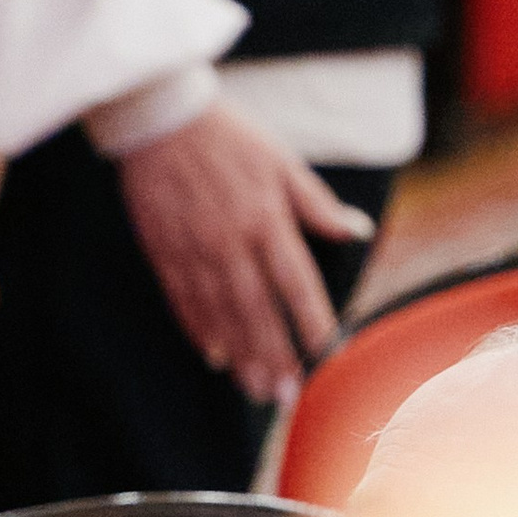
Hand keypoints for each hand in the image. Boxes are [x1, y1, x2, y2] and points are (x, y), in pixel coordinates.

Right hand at [110, 100, 372, 404]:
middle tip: (287, 397)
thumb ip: (317, 204)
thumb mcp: (282, 161)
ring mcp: (195, 252)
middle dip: (274, 356)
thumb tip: (356, 232)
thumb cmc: (230, 137)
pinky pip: (184, 302)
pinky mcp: (165, 254)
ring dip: (241, 356)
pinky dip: (200, 332)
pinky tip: (214, 357)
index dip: (312, 320)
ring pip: (221, 315)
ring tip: (256, 390)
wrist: (162, 120)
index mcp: (266, 219)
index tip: (328, 354)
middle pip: (257, 311)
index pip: (295, 282)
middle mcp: (232, 243)